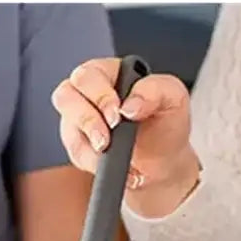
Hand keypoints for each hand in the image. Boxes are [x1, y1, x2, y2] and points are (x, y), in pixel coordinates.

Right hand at [51, 57, 199, 212]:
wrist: (164, 164)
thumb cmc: (166, 125)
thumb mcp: (173, 98)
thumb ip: (155, 90)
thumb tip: (130, 105)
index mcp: (110, 73)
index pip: (89, 75)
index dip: (100, 95)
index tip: (118, 114)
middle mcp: (89, 94)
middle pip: (66, 96)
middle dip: (87, 119)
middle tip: (107, 138)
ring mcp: (80, 121)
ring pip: (68, 127)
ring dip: (88, 144)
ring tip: (110, 153)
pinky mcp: (79, 148)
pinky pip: (76, 154)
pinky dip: (96, 164)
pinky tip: (118, 167)